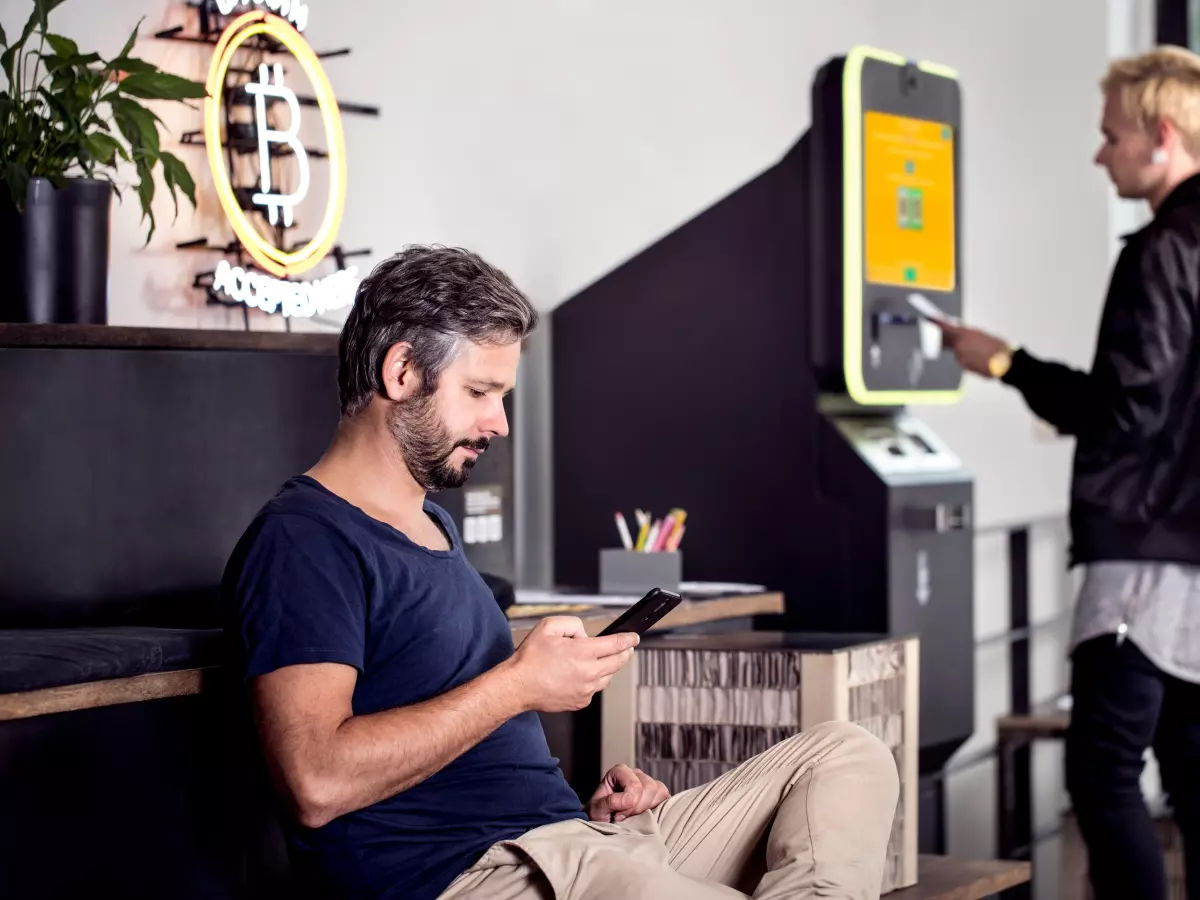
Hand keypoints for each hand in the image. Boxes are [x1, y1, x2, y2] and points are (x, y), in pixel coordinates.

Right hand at [506, 617, 637, 712]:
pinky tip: (582, 675)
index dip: (629, 639)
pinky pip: (594, 690)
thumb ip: (573, 624)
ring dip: (609, 668)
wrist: (518, 686)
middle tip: (626, 648)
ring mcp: (586, 690)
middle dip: (625, 653)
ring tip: (601, 661)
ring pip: (608, 677)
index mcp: (583, 652)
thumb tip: (585, 635)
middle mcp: (589, 672)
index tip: (634, 637)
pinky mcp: (580, 702)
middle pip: (619, 662)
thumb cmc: (530, 658)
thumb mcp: (549, 626)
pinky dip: (593, 681)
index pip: (616, 645)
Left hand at [587, 764, 669, 822]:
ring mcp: (647, 782)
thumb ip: (610, 802)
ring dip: (648, 808)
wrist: (603, 822)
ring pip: (660, 791)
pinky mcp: (656, 794)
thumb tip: (629, 799)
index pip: (634, 785)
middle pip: (649, 786)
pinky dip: (657, 808)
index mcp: (620, 771)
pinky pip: (666, 797)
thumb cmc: (599, 814)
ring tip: (633, 817)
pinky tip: (644, 816)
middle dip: (639, 807)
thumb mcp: (597, 809)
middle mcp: (635, 773)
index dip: (629, 803)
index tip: (617, 815)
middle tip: (625, 817)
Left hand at [935, 320, 1010, 377]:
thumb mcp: (981, 335)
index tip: (928, 317)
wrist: (1006, 361)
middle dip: (951, 340)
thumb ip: (967, 335)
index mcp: (965, 333)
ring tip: (981, 352)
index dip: (935, 322)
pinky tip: (980, 359)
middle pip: (950, 342)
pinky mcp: (964, 366)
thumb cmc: (996, 346)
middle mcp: (960, 345)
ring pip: (958, 352)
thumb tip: (958, 335)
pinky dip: (970, 360)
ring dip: (966, 352)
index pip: (945, 327)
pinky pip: (963, 361)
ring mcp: (961, 356)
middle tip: (964, 341)